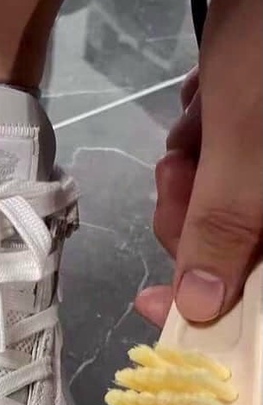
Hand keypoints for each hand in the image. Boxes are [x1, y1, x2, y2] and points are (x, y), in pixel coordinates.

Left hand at [136, 0, 262, 326]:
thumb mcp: (247, 141)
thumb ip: (224, 224)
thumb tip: (204, 306)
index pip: (258, 288)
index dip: (211, 305)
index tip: (153, 304)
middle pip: (233, 244)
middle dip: (192, 210)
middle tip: (179, 169)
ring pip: (220, 199)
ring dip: (194, 166)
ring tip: (201, 118)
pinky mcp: (262, 129)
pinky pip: (225, 156)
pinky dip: (204, 136)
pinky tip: (208, 99)